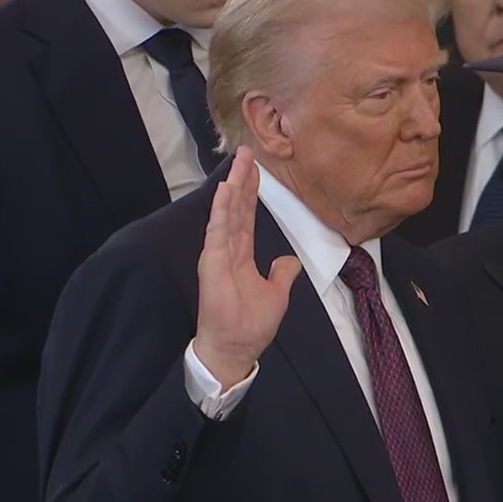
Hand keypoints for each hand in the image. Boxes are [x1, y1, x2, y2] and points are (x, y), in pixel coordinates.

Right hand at [193, 147, 301, 389]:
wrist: (234, 349)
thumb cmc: (250, 325)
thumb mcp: (276, 294)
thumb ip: (281, 274)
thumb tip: (289, 261)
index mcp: (242, 255)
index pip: (245, 217)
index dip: (250, 193)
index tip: (254, 169)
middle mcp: (229, 250)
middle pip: (236, 208)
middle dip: (242, 180)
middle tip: (246, 152)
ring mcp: (219, 254)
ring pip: (227, 213)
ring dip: (233, 186)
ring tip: (238, 161)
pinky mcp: (213, 263)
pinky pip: (218, 231)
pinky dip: (222, 209)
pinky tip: (226, 189)